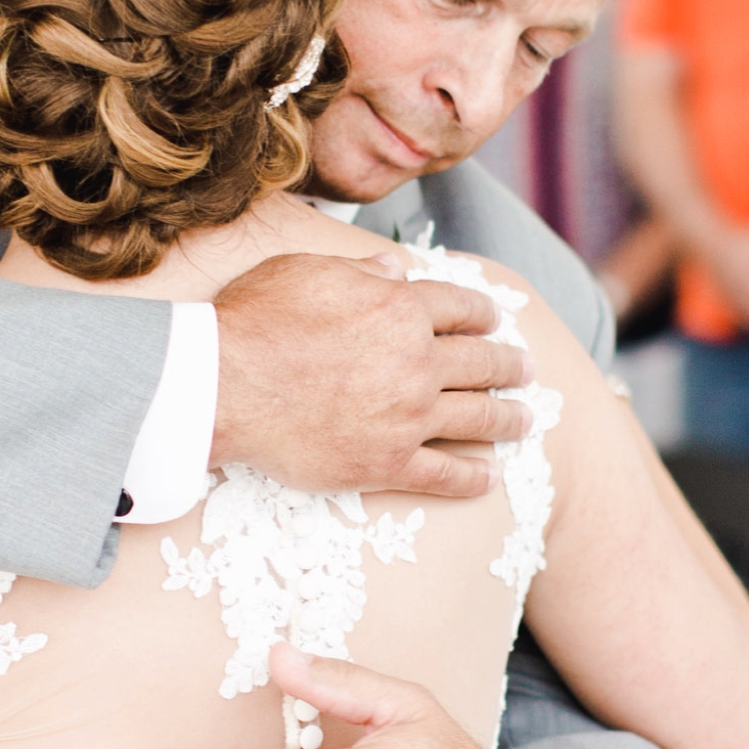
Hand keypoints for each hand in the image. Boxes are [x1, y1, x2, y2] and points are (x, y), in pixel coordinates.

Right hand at [211, 255, 529, 503]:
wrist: (222, 386)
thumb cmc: (254, 320)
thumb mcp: (308, 271)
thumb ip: (361, 271)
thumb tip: (397, 269)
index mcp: (400, 308)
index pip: (460, 308)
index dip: (483, 314)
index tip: (495, 322)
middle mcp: (416, 361)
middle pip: (481, 363)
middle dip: (510, 366)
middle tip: (526, 371)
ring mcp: (407, 416)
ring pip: (476, 418)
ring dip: (507, 418)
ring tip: (525, 420)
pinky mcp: (387, 463)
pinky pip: (444, 474)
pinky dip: (472, 478)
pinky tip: (490, 479)